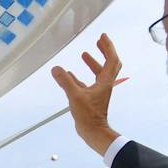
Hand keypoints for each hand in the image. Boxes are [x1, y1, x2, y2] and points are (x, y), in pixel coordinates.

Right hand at [50, 34, 127, 156]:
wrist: (93, 131)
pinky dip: (81, 76)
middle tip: (98, 42)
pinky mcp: (91, 98)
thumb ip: (65, 81)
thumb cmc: (89, 116)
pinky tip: (70, 74)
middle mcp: (104, 84)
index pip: (111, 59)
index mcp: (105, 81)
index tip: (102, 36)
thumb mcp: (75, 96)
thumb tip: (56, 68)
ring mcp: (99, 92)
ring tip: (85, 54)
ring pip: (99, 73)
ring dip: (93, 63)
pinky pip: (88, 83)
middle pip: (110, 64)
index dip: (108, 46)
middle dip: (105, 51)